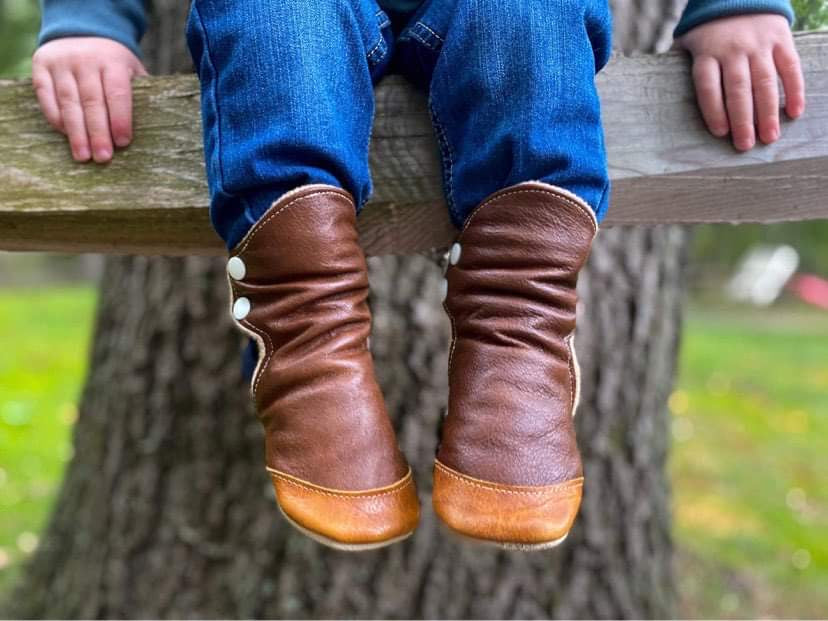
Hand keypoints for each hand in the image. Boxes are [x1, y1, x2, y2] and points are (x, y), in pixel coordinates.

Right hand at [32, 37, 147, 162]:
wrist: (83, 30)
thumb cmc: (114, 62)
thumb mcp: (132, 69)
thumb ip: (140, 92)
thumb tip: (154, 126)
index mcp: (112, 61)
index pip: (117, 93)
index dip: (120, 119)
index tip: (122, 143)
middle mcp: (85, 59)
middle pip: (92, 102)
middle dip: (98, 132)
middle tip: (103, 158)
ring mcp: (61, 62)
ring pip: (68, 102)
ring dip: (76, 132)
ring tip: (83, 156)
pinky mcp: (41, 66)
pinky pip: (46, 96)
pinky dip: (56, 118)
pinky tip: (66, 136)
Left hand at [677, 14, 804, 150]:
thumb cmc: (708, 30)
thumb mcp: (687, 42)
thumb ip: (677, 66)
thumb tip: (649, 90)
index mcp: (707, 53)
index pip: (708, 85)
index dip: (713, 110)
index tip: (720, 132)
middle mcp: (733, 49)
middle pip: (737, 89)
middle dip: (743, 120)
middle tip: (745, 145)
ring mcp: (759, 44)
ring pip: (765, 81)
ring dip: (768, 112)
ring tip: (768, 137)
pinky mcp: (780, 40)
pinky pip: (790, 67)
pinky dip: (794, 90)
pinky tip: (793, 113)